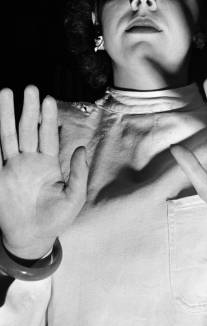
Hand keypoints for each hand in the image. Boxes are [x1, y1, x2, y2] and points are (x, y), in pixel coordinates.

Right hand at [0, 86, 87, 259]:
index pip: (48, 135)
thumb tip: (80, 148)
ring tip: (5, 93)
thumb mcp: (74, 196)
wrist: (33, 238)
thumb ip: (78, 173)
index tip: (48, 98)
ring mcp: (12, 168)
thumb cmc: (56, 218)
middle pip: (28, 129)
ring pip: (9, 136)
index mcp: (48, 164)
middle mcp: (29, 161)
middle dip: (28, 109)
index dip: (48, 118)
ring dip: (7, 116)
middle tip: (29, 88)